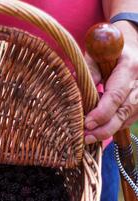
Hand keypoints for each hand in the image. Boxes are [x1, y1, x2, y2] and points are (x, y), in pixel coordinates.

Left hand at [84, 21, 137, 143]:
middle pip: (123, 113)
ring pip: (125, 120)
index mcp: (130, 67)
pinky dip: (112, 128)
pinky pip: (126, 122)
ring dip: (106, 131)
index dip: (101, 112)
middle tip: (86, 137)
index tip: (87, 123)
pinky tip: (98, 130)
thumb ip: (89, 70)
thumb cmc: (109, 55)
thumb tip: (78, 88)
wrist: (130, 54)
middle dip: (103, 129)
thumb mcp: (97, 55)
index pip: (116, 96)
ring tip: (88, 137)